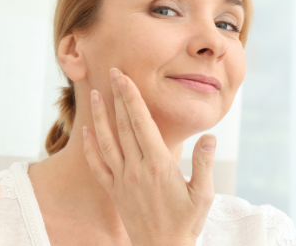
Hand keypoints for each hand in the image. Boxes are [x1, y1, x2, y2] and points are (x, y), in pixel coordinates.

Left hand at [82, 68, 215, 245]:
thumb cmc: (186, 223)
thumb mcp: (203, 194)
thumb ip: (204, 164)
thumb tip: (209, 137)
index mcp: (158, 164)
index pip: (141, 122)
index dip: (132, 97)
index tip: (124, 77)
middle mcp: (136, 168)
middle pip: (123, 124)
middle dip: (117, 96)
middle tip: (111, 72)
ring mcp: (122, 179)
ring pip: (106, 140)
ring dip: (99, 115)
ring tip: (94, 94)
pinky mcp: (113, 190)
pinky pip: (97, 164)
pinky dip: (89, 145)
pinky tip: (85, 130)